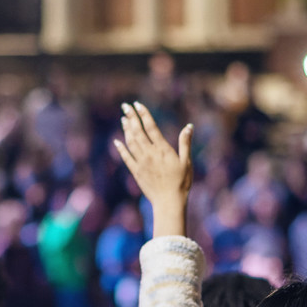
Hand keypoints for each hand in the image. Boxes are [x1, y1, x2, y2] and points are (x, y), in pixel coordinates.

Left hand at [114, 103, 193, 238]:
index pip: (151, 127)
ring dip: (126, 129)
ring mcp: (141, 163)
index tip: (137, 104)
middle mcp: (149, 154)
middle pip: (138, 131)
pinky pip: (126, 157)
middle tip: (125, 106)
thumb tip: (189, 126)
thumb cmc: (181, 182)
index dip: (143, 114)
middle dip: (131, 117)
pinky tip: (117, 141)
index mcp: (162, 149)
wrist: (169, 201)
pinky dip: (121, 148)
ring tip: (123, 119)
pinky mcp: (136, 172)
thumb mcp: (186, 161)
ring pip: (130, 142)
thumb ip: (185, 143)